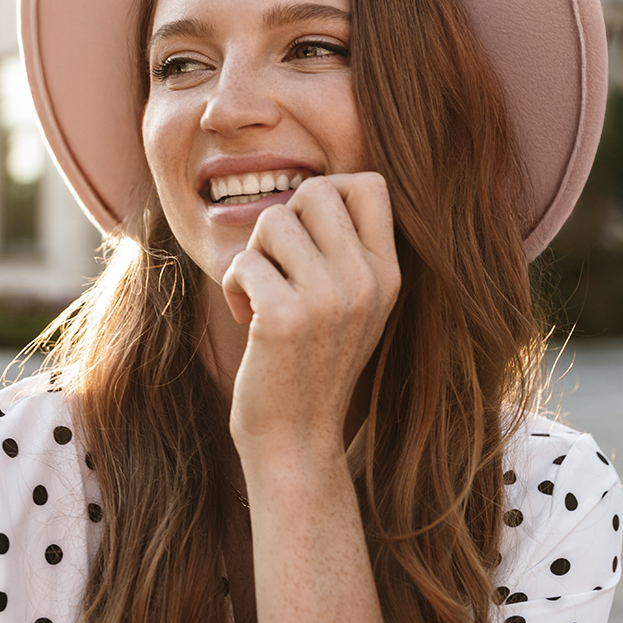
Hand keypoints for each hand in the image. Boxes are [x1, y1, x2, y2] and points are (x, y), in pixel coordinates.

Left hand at [222, 172, 400, 462]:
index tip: (310, 231)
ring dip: (255, 256)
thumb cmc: (313, 362)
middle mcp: (367, 281)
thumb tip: (311, 189)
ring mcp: (329, 299)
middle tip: (280, 265)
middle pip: (315, 190)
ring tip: (265, 296)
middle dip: (284, 220)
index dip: (331, 192)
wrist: (296, 438)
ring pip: (272, 220)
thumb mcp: (354, 305)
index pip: (370, 184)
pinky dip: (234, 287)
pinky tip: (247, 319)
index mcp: (388, 273)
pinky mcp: (284, 318)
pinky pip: (243, 262)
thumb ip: (347, 250)